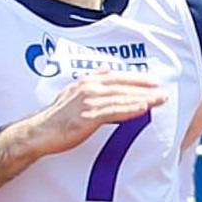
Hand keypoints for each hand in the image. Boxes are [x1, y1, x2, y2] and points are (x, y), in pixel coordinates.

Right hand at [7, 65, 165, 158]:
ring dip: (142, 98)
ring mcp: (88, 102)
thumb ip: (92, 79)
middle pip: (122, 86)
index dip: (136, 79)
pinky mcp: (88, 117)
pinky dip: (129, 109)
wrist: (39, 132)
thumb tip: (107, 68)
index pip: (116, 77)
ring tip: (159, 100)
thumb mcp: (73, 91)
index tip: (153, 81)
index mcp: (86, 83)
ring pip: (121, 98)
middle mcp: (88, 89)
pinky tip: (143, 109)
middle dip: (145, 88)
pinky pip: (113, 112)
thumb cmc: (56, 116)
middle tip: (163, 91)